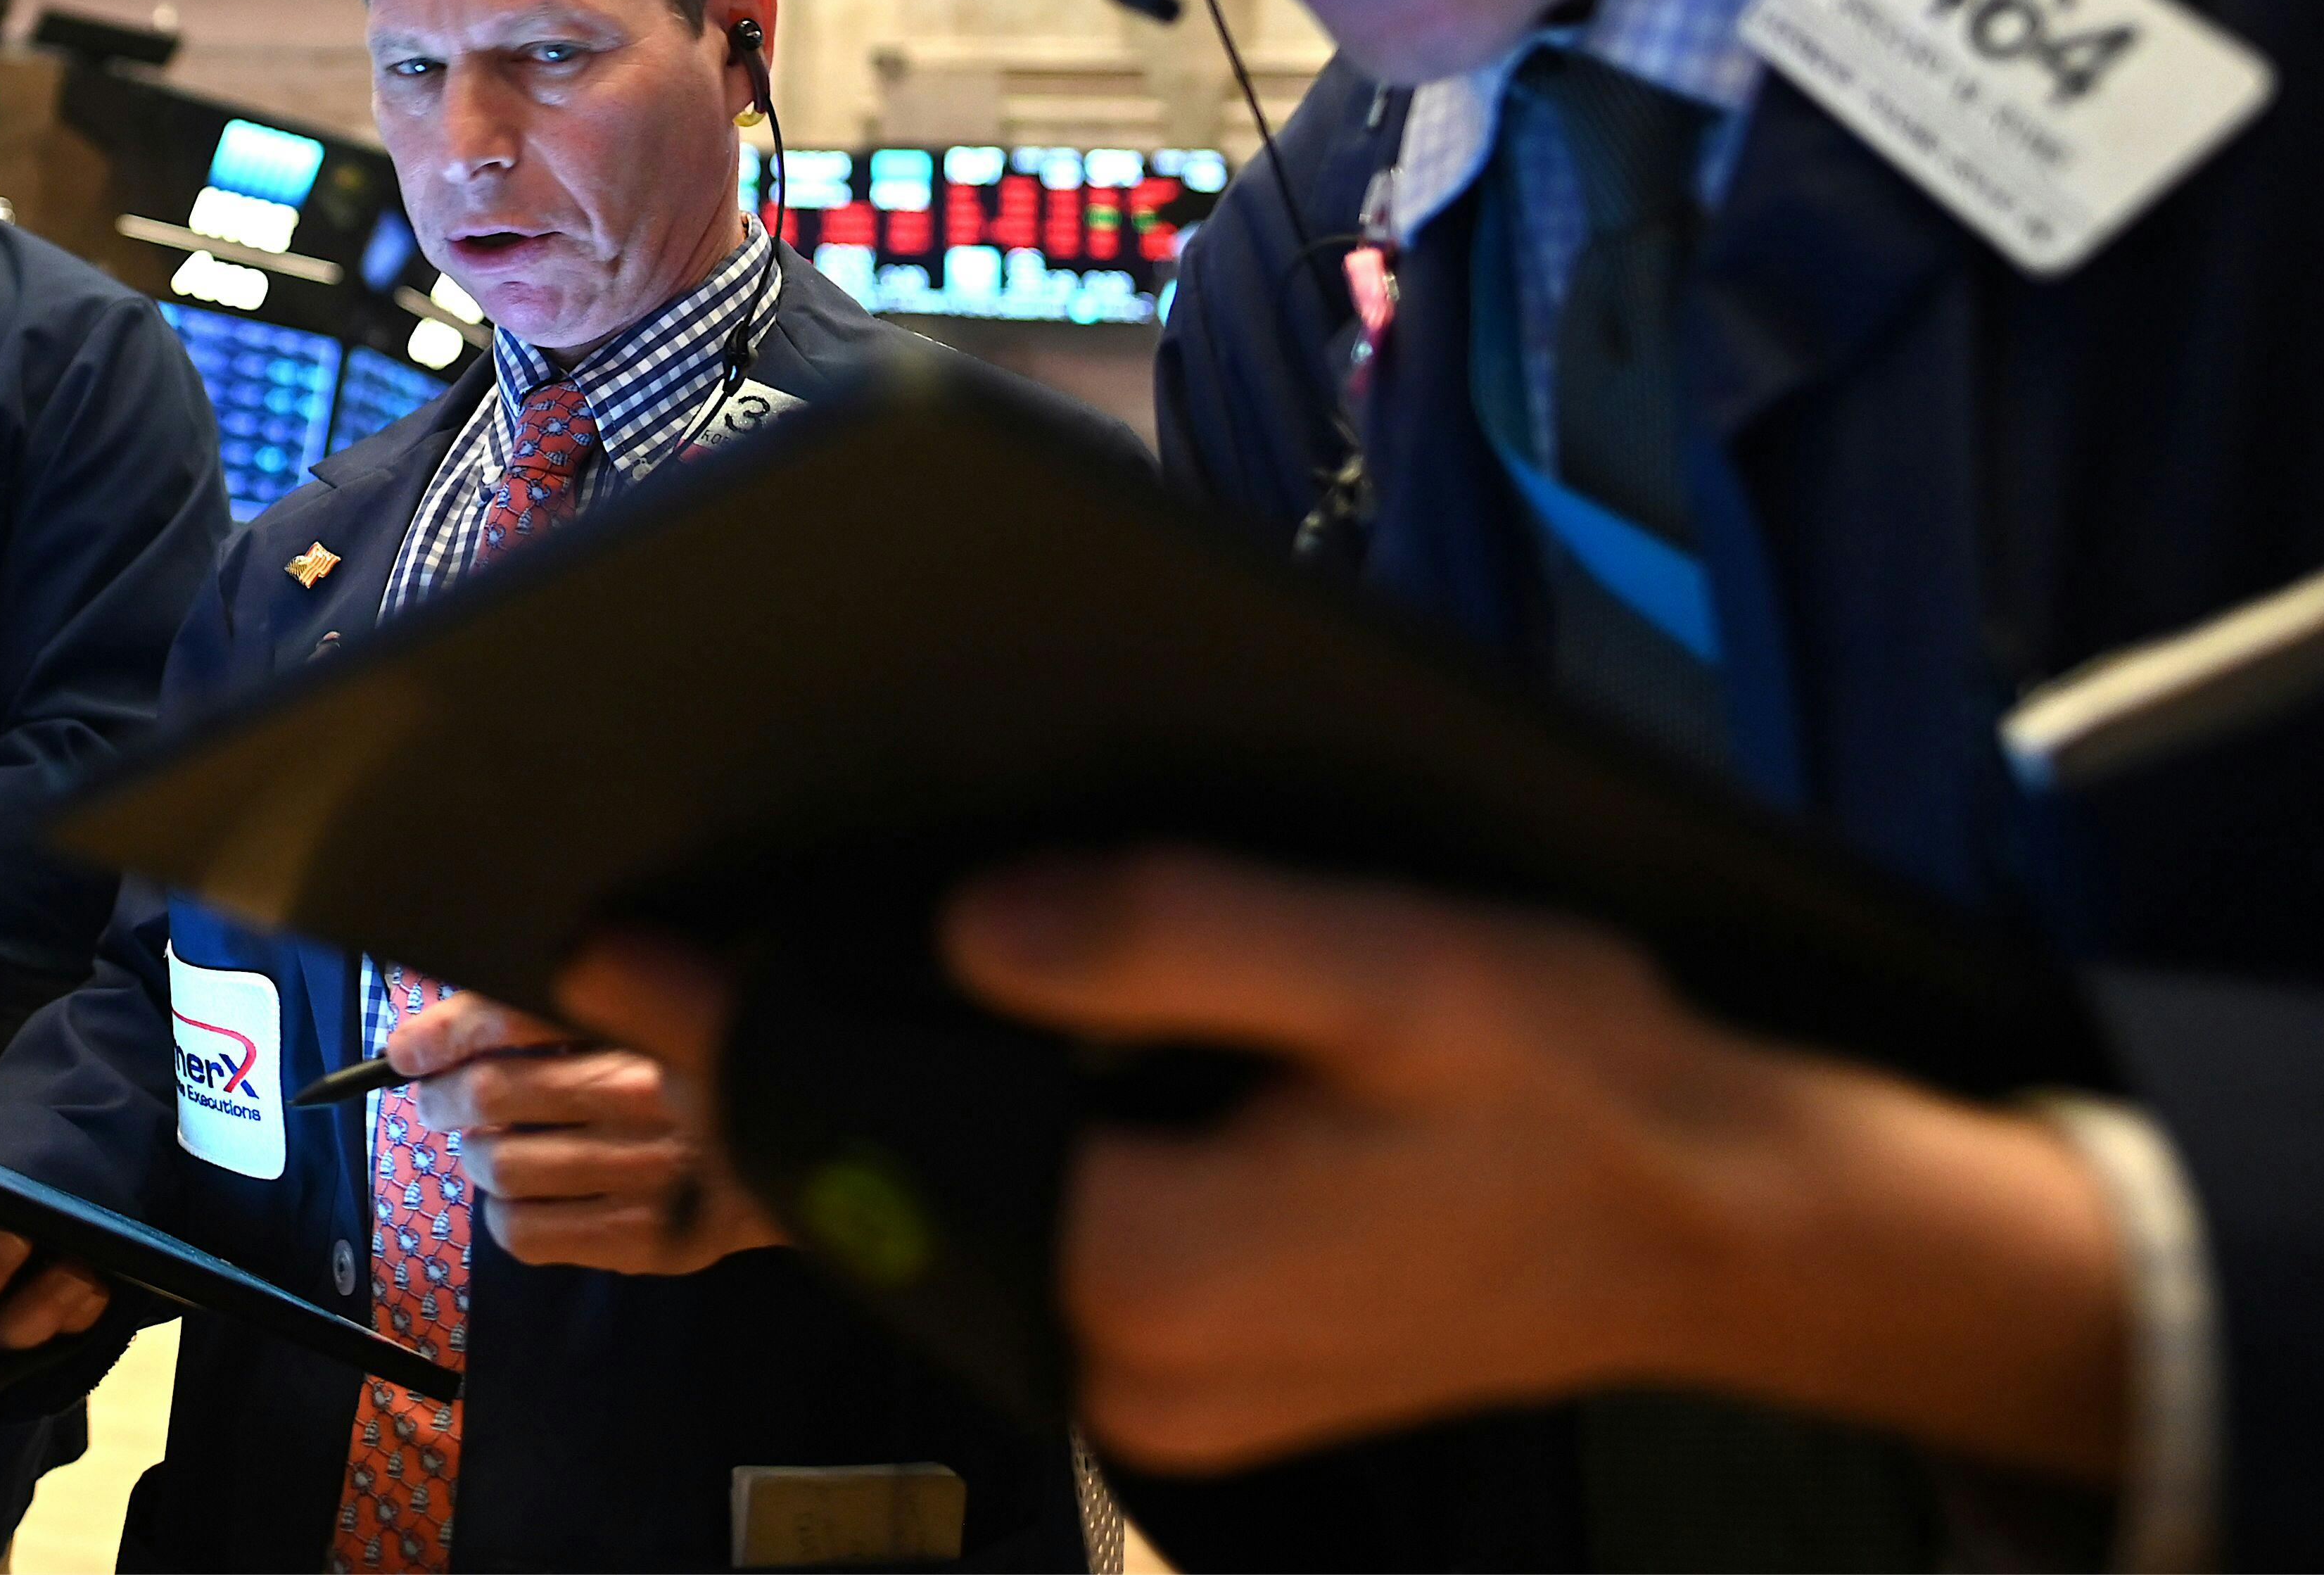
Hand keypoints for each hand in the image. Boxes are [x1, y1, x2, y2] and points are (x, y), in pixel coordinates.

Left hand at [390, 988, 783, 1274]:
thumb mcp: (701, 989)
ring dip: (475, 1156)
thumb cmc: (762, 1057)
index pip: (513, 1015)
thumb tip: (505, 990)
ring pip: (507, 1167)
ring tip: (479, 1146)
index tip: (411, 1044)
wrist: (854, 1146)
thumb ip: (613, 985)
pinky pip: (536, 1236)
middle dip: (446, 1095)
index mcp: (657, 1014)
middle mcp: (652, 1095)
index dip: (445, 1030)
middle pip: (496, 1092)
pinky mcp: (658, 1239)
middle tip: (437, 1097)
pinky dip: (505, 1217)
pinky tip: (516, 1200)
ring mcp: (654, 1175)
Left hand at [562, 852, 2128, 1480]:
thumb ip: (1165, 942)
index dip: (723, 1028)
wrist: (1722, 1229)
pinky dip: (968, 1162)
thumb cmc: (1575, 1081)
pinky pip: (1024, 1258)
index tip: (601, 939)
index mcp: (1151, 1263)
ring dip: (867, 1116)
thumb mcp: (1387, 964)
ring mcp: (1158, 1397)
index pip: (870, 1132)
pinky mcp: (1193, 1386)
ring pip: (947, 1233)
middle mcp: (1130, 1363)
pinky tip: (951, 1064)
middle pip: (886, 1198)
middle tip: (663, 939)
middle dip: (767, 1069)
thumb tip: (961, 927)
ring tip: (770, 982)